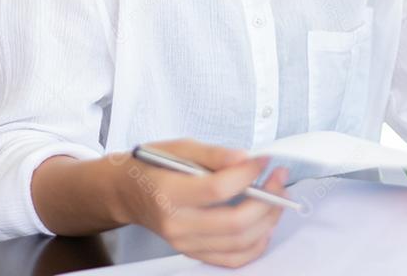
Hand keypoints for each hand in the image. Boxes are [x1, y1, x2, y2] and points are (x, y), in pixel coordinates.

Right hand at [116, 138, 289, 267]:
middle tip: (278, 179)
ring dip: (267, 221)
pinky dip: (255, 245)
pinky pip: (231, 259)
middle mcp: (176, 224)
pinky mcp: (192, 252)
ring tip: (278, 199)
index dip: (247, 174)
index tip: (262, 161)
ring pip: (238, 243)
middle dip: (267, 200)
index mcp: (169, 193)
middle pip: (234, 222)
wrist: (127, 192)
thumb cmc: (151, 166)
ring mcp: (185, 242)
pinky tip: (264, 225)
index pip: (217, 189)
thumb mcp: (179, 147)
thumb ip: (213, 154)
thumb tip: (244, 159)